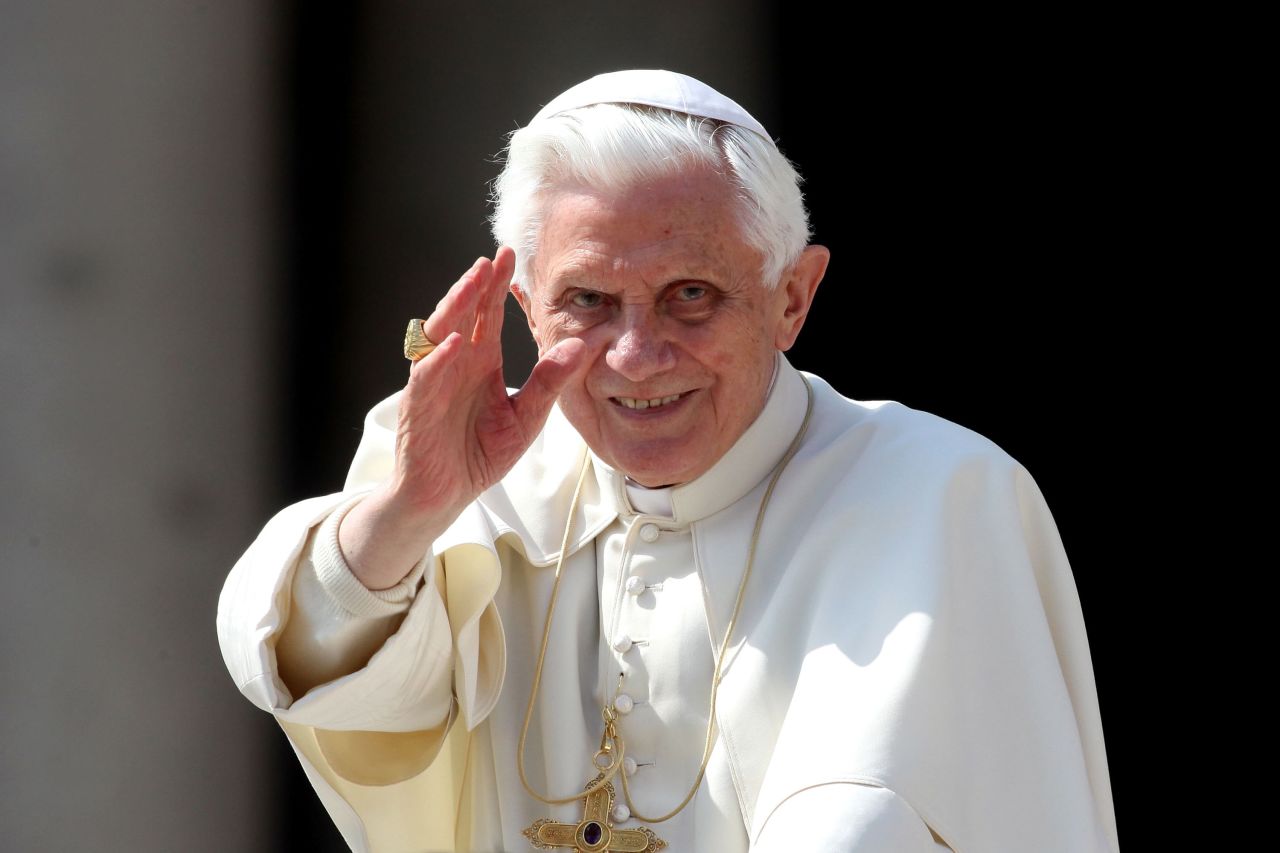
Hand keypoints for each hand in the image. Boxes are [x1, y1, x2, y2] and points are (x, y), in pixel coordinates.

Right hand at [339, 247, 586, 588]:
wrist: (445, 497)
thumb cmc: (479, 453)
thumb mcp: (527, 417)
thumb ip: (549, 382)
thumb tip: (582, 345)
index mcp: (479, 363)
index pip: (487, 315)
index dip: (496, 287)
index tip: (510, 256)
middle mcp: (454, 365)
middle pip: (462, 315)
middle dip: (476, 286)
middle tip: (493, 258)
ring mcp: (433, 384)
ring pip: (439, 337)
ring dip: (456, 308)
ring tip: (473, 283)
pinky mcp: (418, 410)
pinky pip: (426, 380)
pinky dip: (440, 360)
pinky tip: (457, 342)